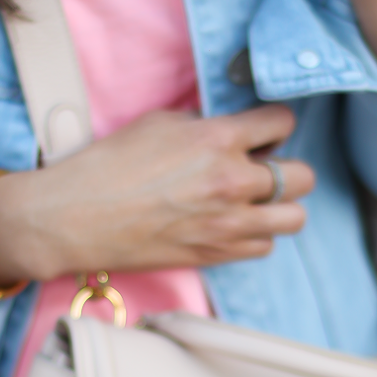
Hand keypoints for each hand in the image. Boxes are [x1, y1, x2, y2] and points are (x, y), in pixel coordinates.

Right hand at [0, 105, 314, 289]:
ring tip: (254, 201)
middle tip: (263, 168)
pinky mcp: (216, 254)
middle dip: (287, 169)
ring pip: (293, 218)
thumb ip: (204, 125)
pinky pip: (264, 247)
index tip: (264, 131)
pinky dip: (255, 235)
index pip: (282, 123)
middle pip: (303, 176)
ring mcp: (228, 223)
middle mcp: (233, 181)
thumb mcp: (158, 123)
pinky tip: (232, 223)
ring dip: (278, 207)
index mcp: (218, 139)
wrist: (73, 218)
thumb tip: (230, 132)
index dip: (274, 125)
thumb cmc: (107, 166)